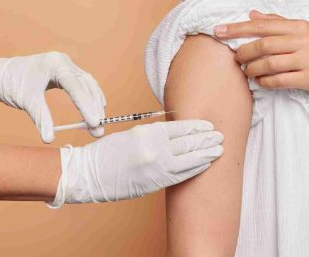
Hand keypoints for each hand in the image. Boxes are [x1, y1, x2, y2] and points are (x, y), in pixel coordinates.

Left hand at [0, 48, 106, 142]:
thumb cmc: (9, 83)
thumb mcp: (26, 101)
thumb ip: (41, 118)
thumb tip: (49, 139)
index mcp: (55, 63)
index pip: (76, 85)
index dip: (86, 105)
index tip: (94, 122)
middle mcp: (63, 61)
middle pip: (86, 85)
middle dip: (93, 108)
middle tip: (98, 129)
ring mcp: (65, 65)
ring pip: (87, 84)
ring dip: (93, 103)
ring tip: (98, 123)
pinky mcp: (63, 72)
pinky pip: (82, 84)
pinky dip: (88, 97)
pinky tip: (94, 108)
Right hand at [48, 119, 223, 205]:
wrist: (88, 174)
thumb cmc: (109, 153)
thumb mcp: (134, 134)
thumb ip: (156, 134)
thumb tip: (179, 134)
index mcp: (148, 132)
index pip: (181, 128)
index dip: (199, 127)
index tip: (210, 126)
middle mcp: (154, 149)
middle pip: (188, 143)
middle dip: (207, 140)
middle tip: (220, 136)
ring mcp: (155, 168)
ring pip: (189, 160)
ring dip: (206, 155)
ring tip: (219, 150)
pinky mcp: (154, 183)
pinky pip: (181, 176)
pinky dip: (195, 169)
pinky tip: (205, 165)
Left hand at [214, 10, 308, 96]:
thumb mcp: (304, 30)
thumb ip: (277, 22)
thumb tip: (251, 13)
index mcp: (299, 26)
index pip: (262, 25)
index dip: (238, 28)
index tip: (219, 31)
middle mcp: (303, 40)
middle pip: (264, 44)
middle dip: (244, 51)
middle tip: (234, 57)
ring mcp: (306, 59)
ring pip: (269, 63)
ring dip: (252, 68)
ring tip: (246, 71)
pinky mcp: (308, 78)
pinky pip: (279, 80)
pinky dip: (265, 81)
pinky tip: (259, 81)